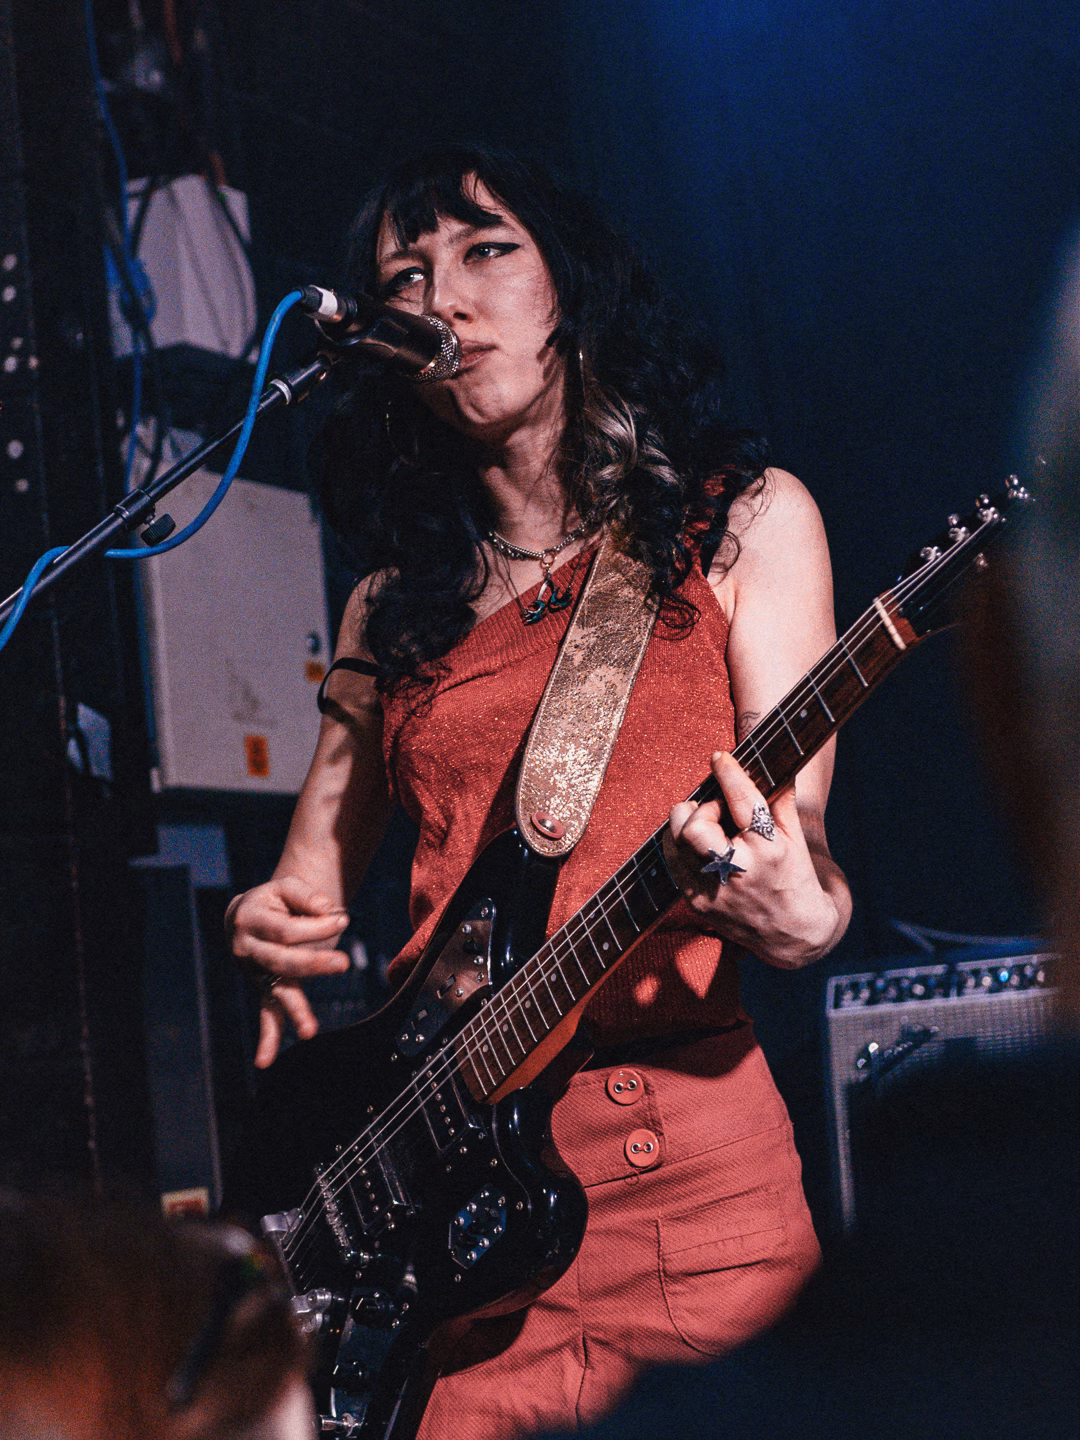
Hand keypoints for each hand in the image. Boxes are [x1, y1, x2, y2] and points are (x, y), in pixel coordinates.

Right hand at [227, 875, 350, 1067]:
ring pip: (277, 991)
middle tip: (344, 963)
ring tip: (309, 1030)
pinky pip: (266, 1013)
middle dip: (314, 963)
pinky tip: (265, 1061)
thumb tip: (327, 909)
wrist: (247, 914)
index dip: (317, 926)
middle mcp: (248, 949)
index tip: (343, 919)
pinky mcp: (265, 987)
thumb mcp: (287, 886)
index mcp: (251, 919)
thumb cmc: (274, 900)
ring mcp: (255, 972)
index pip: (287, 930)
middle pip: (283, 961)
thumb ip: (307, 895)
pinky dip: (267, 1038)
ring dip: (295, 1010)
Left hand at [663, 752, 839, 967]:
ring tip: (708, 828)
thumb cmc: (795, 876)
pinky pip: (673, 863)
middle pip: (693, 826)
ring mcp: (714, 891)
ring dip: (687, 826)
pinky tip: (700, 847)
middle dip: (701, 808)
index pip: (742, 802)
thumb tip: (771, 761)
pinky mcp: (697, 904)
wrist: (793, 934)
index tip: (719, 757)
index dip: (728, 774)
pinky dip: (681, 847)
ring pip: (675, 842)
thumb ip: (780, 799)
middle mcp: (739, 872)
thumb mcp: (795, 838)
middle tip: (716, 810)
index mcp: (769, 850)